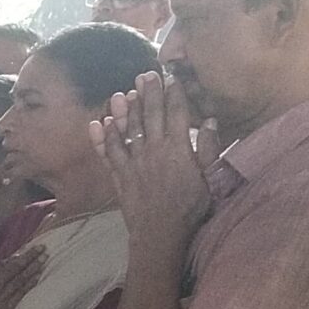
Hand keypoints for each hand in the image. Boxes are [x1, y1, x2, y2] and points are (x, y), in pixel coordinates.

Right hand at [0, 246, 46, 308]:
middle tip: (41, 248)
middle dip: (28, 257)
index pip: (0, 265)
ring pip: (19, 279)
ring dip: (33, 268)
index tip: (24, 251)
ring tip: (44, 258)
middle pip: (13, 268)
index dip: (14, 257)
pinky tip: (38, 277)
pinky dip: (29, 284)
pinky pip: (19, 294)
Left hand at [92, 72, 216, 255]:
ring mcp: (133, 162)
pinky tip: (98, 123)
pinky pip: (108, 152)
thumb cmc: (190, 207)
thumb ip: (209, 149)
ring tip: (121, 93)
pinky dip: (102, 137)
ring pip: (126, 130)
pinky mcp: (119, 175)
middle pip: (150, 116)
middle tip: (145, 75)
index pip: (177, 114)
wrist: (161, 232)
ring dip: (123, 111)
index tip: (171, 77)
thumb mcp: (209, 177)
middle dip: (148, 94)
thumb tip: (210, 122)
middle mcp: (154, 150)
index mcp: (179, 149)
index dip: (174, 94)